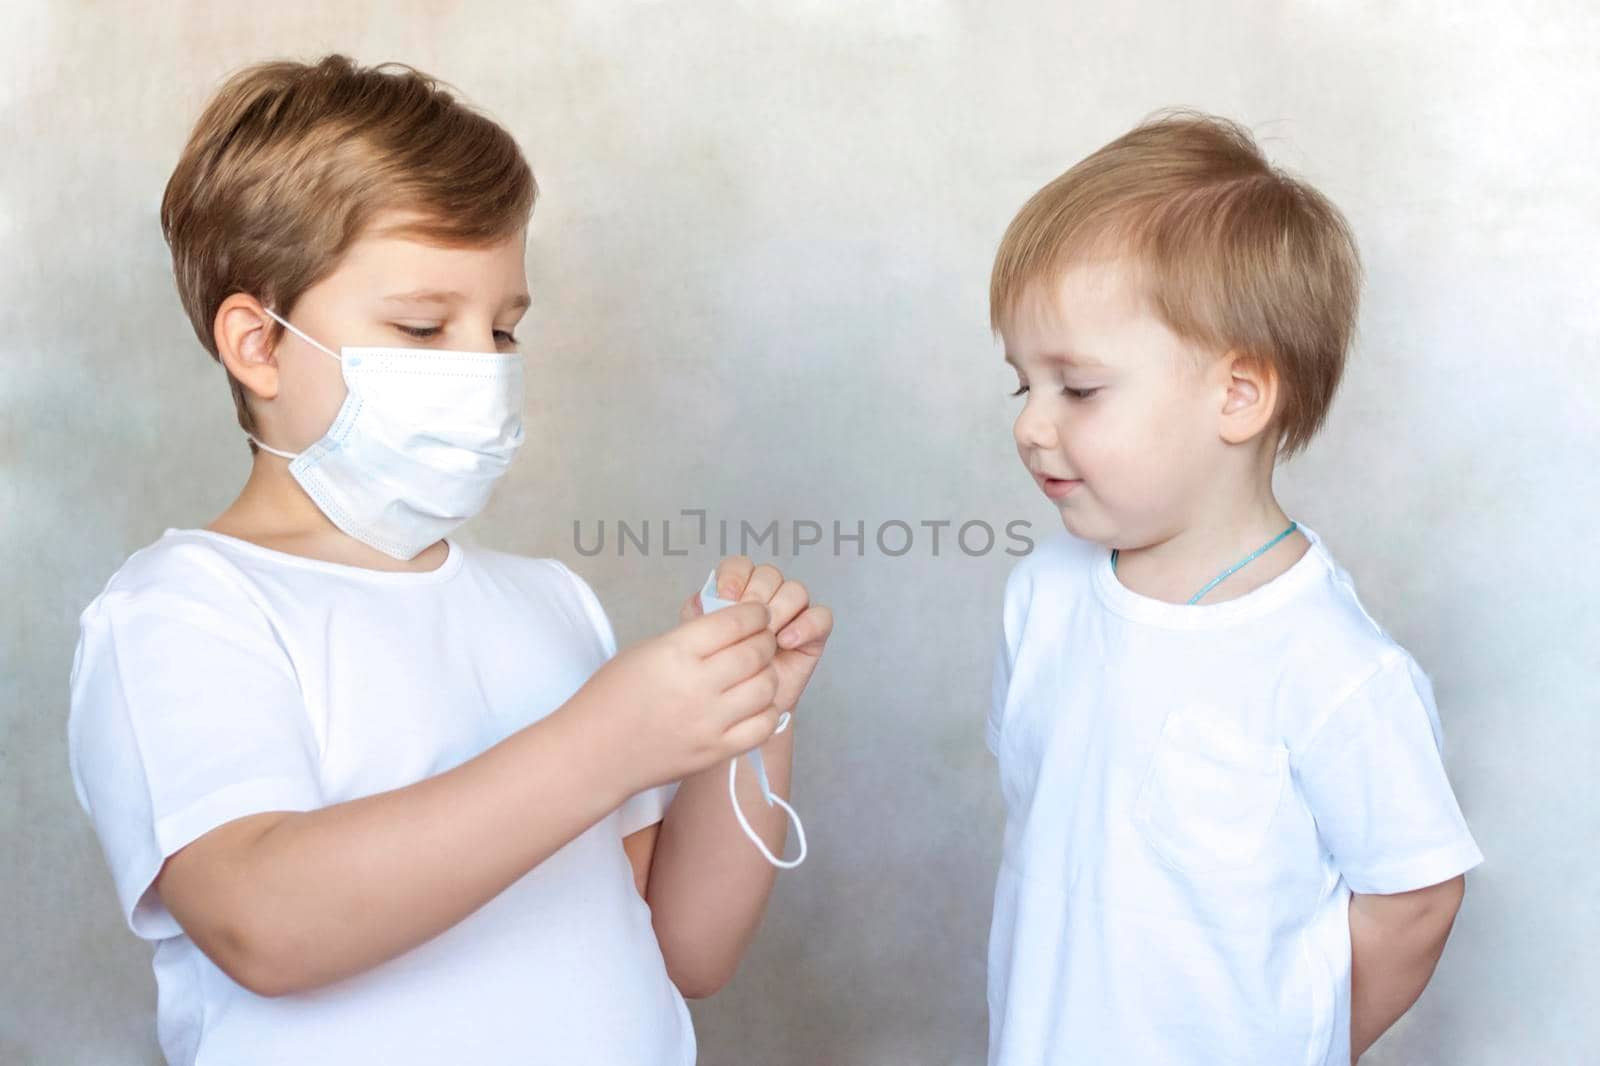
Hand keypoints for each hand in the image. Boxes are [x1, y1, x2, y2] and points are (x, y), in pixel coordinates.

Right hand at [580, 597, 781, 791]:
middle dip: (765, 640)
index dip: (754, 614)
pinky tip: (755, 704)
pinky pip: (763, 726)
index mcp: (674, 653)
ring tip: (758, 671)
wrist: (594, 754)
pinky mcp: (716, 751)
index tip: (758, 613)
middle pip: (755, 653)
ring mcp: (709, 722)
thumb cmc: (612, 697)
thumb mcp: (645, 650)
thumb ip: (689, 638)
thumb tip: (732, 627)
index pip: (734, 623)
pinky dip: (767, 710)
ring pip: (766, 688)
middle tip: (761, 639)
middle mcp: (696, 686)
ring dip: (768, 673)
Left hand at [680, 557, 833, 717]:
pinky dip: (805, 625)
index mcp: (739, 591)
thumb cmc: (724, 672)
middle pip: (770, 574)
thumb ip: (699, 619)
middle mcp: (768, 597)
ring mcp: (793, 613)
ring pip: (796, 590)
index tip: (725, 596)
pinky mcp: (814, 632)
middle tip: (746, 624)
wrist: (744, 708)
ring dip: (780, 610)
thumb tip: (700, 600)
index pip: (741, 566)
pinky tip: (786, 641)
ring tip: (766, 637)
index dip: (734, 575)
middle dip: (756, 596)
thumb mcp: (703, 644)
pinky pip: (821, 616)